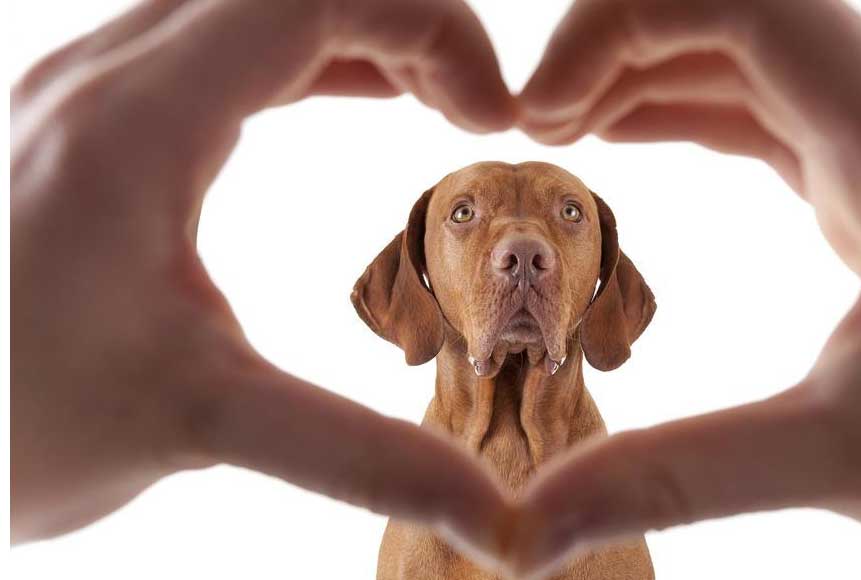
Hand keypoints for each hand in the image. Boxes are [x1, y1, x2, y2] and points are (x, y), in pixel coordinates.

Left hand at [11, 0, 515, 561]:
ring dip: (362, 31)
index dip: (431, 30)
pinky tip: (364, 92)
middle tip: (477, 108)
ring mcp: (89, 87)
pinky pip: (223, 40)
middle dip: (411, 23)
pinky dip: (312, 52)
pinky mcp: (92, 116)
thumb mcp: (201, 426)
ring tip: (440, 98)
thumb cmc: (12, 426)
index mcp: (131, 129)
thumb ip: (360, 458)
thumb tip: (494, 520)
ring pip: (254, 0)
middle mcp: (101, 79)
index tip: (490, 118)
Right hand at [511, 0, 860, 577]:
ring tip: (557, 124)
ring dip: (645, 69)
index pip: (761, 12)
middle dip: (623, 40)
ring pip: (750, 55)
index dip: (628, 27)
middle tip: (536, 117)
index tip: (540, 107)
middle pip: (746, 13)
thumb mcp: (844, 459)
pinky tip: (620, 134)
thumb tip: (525, 528)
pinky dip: (680, 107)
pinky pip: (762, 109)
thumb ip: (677, 477)